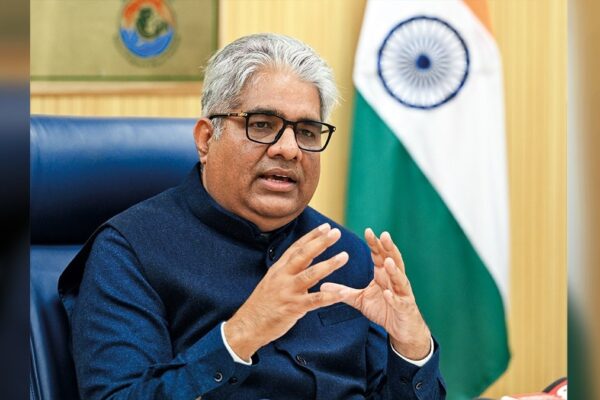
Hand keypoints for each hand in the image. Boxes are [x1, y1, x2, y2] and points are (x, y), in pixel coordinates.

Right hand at [224, 223, 348, 360]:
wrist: (248, 324)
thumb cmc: (263, 303)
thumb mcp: (273, 281)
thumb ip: (290, 271)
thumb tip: (308, 261)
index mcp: (279, 269)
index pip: (297, 247)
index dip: (311, 236)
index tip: (325, 227)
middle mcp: (282, 276)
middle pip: (303, 255)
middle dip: (320, 242)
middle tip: (336, 232)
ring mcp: (287, 291)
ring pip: (310, 274)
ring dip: (328, 264)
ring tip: (344, 256)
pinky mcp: (293, 307)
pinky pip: (314, 300)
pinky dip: (328, 297)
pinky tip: (341, 293)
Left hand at [321, 228, 430, 359]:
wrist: (401, 329)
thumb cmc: (383, 309)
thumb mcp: (360, 299)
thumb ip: (344, 291)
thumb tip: (322, 285)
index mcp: (383, 275)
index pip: (380, 255)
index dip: (375, 244)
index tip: (368, 230)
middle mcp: (394, 280)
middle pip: (393, 260)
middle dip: (389, 248)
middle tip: (384, 235)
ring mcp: (401, 293)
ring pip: (399, 279)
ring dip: (393, 270)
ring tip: (387, 261)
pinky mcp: (404, 308)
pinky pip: (399, 301)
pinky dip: (393, 297)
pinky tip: (387, 293)